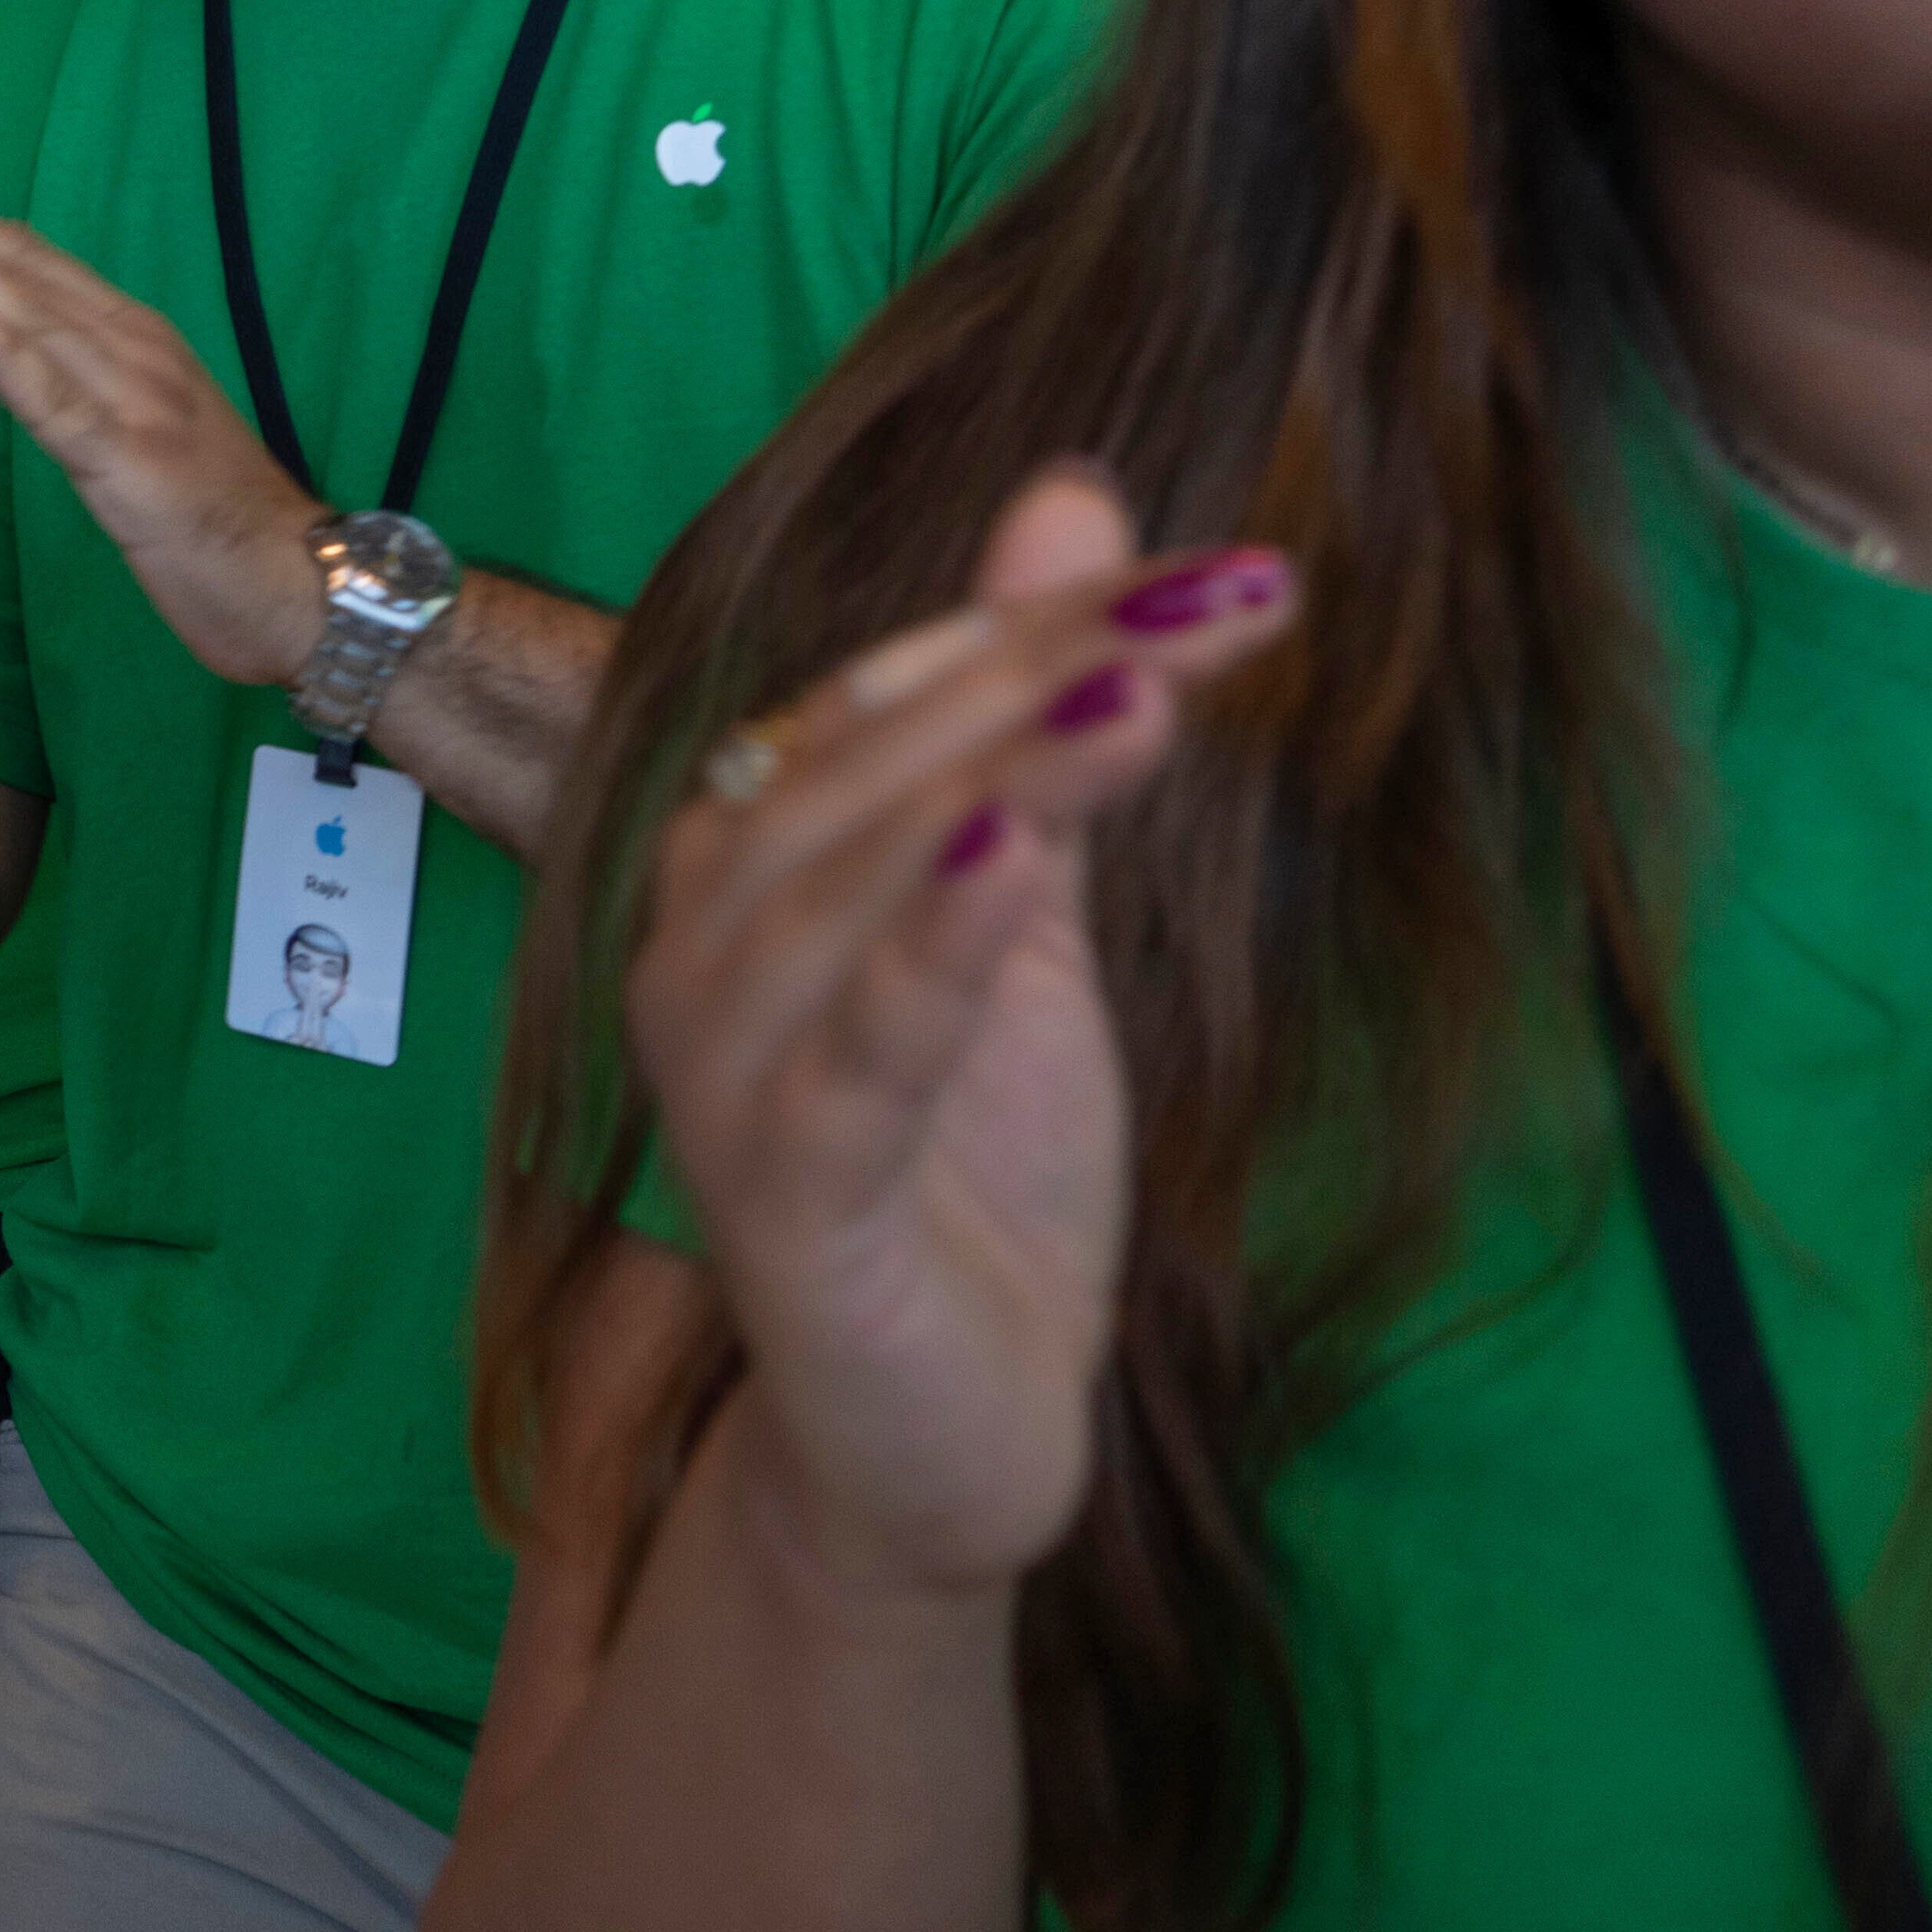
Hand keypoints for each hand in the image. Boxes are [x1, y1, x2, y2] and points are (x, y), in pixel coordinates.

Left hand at [0, 174, 322, 686]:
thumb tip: (18, 349)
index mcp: (133, 337)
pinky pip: (52, 399)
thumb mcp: (142, 429)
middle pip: (12, 272)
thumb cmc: (221, 520)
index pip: (26, 263)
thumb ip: (86, 381)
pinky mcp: (131, 460)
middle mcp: (132, 348)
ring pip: (21, 315)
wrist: (307, 589)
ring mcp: (133, 399)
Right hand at [630, 473, 1290, 1606]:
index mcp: (750, 863)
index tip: (1227, 573)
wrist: (942, 1439)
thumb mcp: (1031, 914)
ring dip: (995, 778)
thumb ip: (1036, 722)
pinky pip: (854, 1056)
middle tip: (1222, 602)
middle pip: (869, 766)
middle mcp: (704, 946)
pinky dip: (929, 951)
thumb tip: (1075, 492)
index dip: (1045, 623)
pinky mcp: (785, 1199)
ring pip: (850, 888)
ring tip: (1139, 694)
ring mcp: (729, 1075)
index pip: (892, 698)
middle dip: (1047, 672)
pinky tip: (1019, 862)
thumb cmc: (972, 1166)